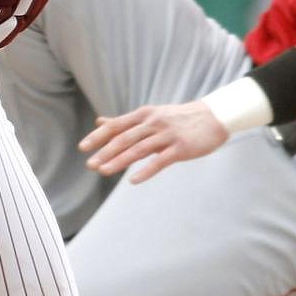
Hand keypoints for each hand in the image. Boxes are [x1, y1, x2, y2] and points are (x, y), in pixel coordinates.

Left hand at [79, 100, 228, 183]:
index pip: (117, 125)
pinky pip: (160, 161)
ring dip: (120, 161)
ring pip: (139, 149)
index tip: (83, 147)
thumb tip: (100, 122)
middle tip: (90, 164)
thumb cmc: (178, 118)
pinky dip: (146, 171)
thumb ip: (125, 121)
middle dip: (105, 152)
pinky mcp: (180, 148)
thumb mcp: (150, 115)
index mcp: (144, 115)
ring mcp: (167, 135)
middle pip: (125, 138)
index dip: (99, 136)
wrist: (212, 117)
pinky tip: (133, 180)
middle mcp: (153, 123)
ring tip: (104, 171)